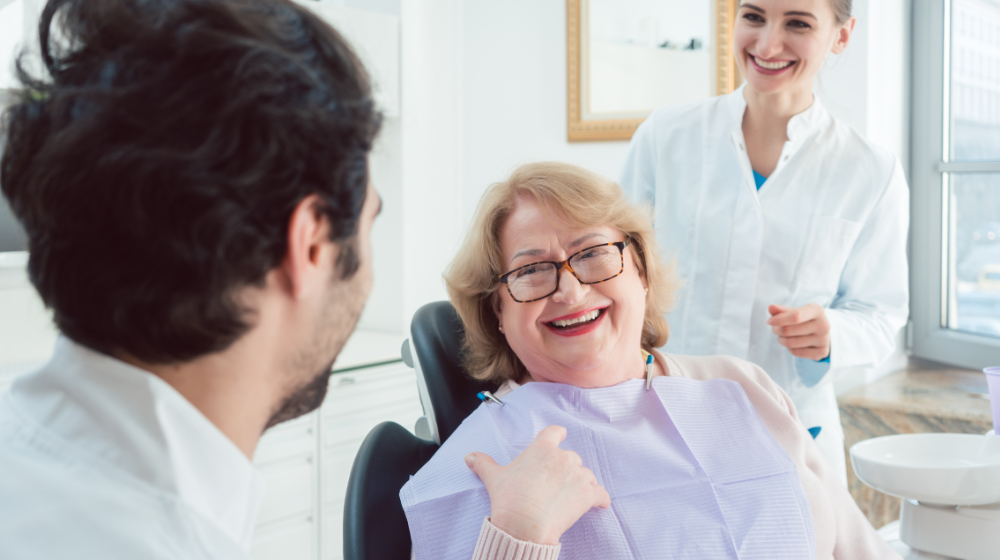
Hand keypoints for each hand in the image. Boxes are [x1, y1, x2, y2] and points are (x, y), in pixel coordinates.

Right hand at [464, 425, 610, 545]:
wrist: (524, 524)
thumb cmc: (509, 499)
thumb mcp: (494, 478)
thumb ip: (483, 464)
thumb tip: (469, 457)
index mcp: (542, 448)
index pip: (555, 432)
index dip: (558, 435)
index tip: (560, 437)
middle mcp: (563, 457)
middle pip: (570, 457)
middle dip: (565, 469)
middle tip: (554, 484)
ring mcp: (578, 475)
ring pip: (586, 474)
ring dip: (581, 483)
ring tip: (570, 497)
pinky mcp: (588, 494)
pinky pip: (600, 493)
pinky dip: (600, 499)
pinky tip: (600, 504)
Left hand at [767, 303, 830, 360]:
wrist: (821, 332)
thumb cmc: (803, 319)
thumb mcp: (794, 311)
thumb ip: (781, 310)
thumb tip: (771, 307)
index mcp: (817, 310)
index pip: (795, 316)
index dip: (779, 319)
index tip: (769, 321)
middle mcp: (823, 325)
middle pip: (789, 330)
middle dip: (777, 330)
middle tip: (775, 329)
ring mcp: (824, 340)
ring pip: (791, 343)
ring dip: (781, 340)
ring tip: (783, 336)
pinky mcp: (822, 352)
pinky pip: (796, 352)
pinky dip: (789, 349)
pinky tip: (793, 344)